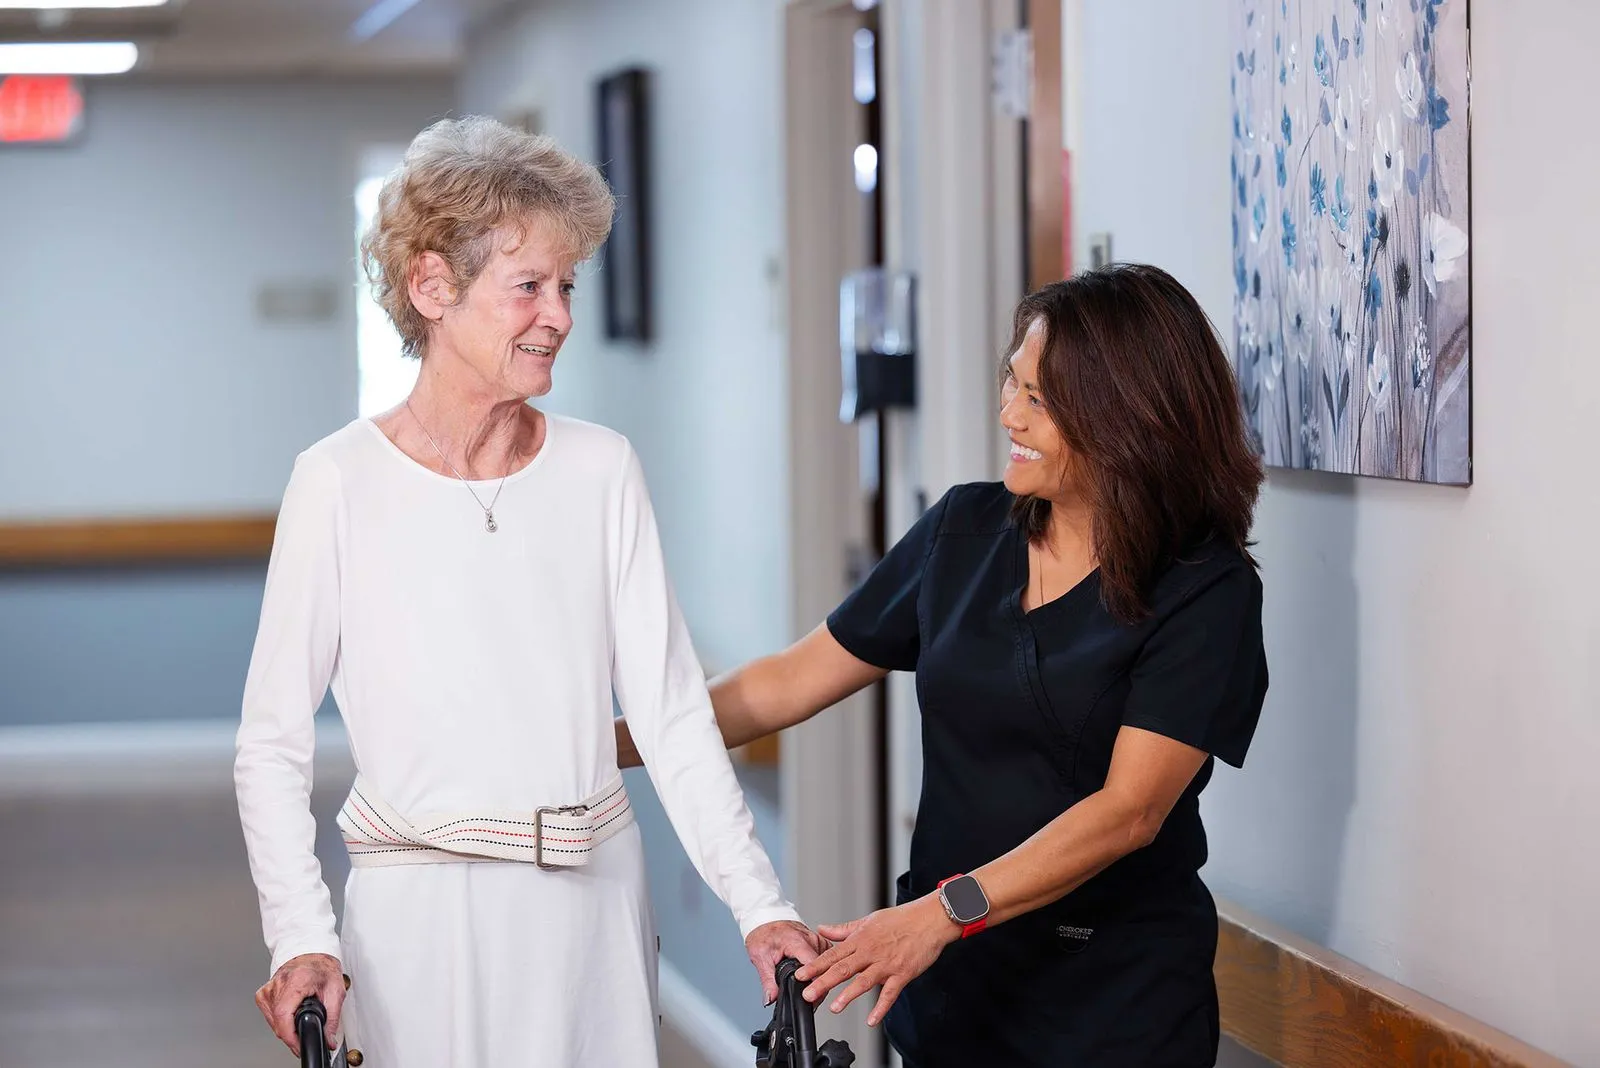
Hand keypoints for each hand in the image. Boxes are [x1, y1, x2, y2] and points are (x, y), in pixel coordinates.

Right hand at [254, 952, 345, 1056]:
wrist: (312, 955)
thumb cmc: (323, 968)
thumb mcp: (335, 991)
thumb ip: (332, 1018)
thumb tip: (328, 1040)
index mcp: (295, 980)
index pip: (283, 1015)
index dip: (291, 1036)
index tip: (300, 1044)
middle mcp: (278, 984)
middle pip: (278, 1022)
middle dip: (293, 1034)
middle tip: (307, 1031)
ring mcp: (268, 989)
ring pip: (273, 1022)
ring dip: (287, 1027)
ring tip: (301, 1015)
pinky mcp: (263, 994)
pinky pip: (270, 1016)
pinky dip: (281, 1020)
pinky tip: (292, 1012)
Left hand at [745, 920, 827, 1004]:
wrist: (767, 920)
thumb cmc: (764, 935)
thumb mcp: (760, 958)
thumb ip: (767, 980)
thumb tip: (770, 998)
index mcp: (798, 942)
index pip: (815, 966)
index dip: (813, 984)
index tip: (809, 997)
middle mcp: (812, 939)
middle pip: (824, 967)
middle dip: (819, 986)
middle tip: (809, 999)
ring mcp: (818, 940)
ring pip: (827, 964)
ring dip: (821, 978)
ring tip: (811, 990)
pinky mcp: (821, 943)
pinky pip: (826, 960)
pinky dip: (821, 970)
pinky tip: (814, 978)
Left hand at [795, 896, 958, 1026]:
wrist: (929, 920)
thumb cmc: (900, 919)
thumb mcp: (868, 920)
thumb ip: (843, 929)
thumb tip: (822, 929)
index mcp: (861, 939)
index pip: (833, 954)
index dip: (815, 966)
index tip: (800, 975)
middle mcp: (871, 952)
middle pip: (843, 968)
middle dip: (824, 982)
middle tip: (808, 993)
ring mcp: (886, 964)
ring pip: (864, 981)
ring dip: (848, 995)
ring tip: (834, 1007)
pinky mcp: (902, 974)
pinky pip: (890, 993)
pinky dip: (881, 1008)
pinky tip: (872, 1019)